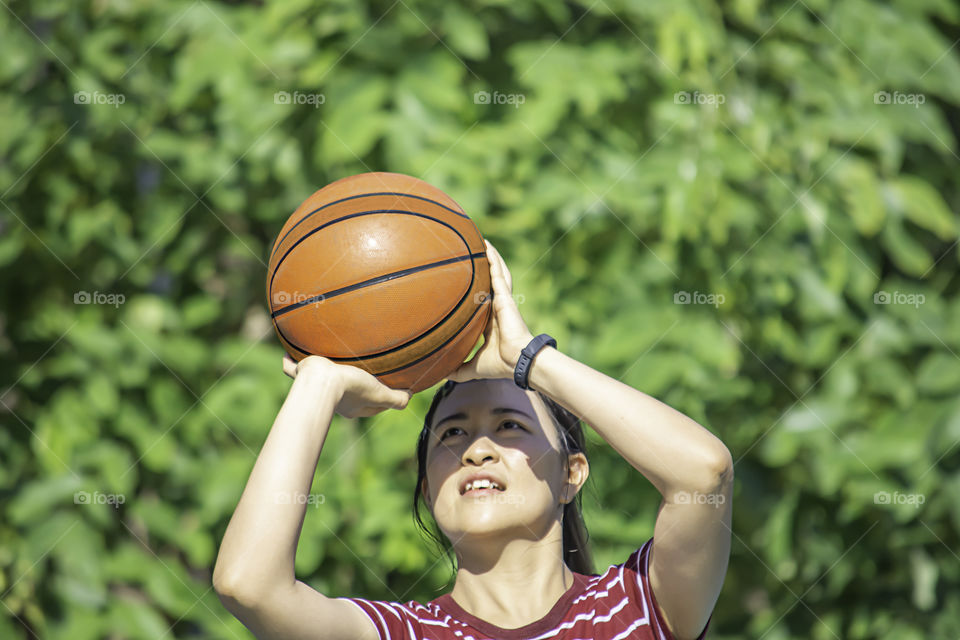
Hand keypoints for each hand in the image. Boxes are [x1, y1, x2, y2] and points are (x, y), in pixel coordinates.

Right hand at [283, 354, 410, 418]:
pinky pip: (292, 367)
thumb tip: (410, 396)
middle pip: (343, 393)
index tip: (386, 390)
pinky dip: (289, 362)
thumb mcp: (380, 394)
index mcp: (353, 405)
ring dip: (320, 372)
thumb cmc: (351, 388)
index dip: (379, 399)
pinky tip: (287, 352)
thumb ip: (397, 399)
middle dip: (349, 386)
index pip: (369, 404)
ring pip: (317, 379)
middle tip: (356, 375)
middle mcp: (334, 398)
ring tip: (324, 361)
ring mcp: (315, 384)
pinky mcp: (302, 372)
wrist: (322, 381)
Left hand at [447, 240, 534, 381]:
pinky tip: (486, 246)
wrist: (516, 362)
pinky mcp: (505, 296)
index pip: (481, 300)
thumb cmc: (500, 365)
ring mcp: (501, 299)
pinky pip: (497, 273)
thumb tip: (441, 375)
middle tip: (472, 251)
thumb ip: (458, 369)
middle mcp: (496, 306)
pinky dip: (493, 259)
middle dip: (483, 266)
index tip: (464, 280)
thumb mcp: (473, 367)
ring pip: (495, 272)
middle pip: (488, 281)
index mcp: (490, 320)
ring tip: (481, 241)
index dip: (474, 290)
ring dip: (490, 256)